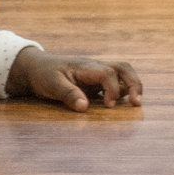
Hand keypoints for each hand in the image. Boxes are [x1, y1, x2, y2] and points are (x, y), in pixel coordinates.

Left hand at [8, 47, 143, 111]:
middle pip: (123, 68)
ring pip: (122, 74)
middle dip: (134, 83)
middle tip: (137, 102)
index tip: (108, 106)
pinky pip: (115, 83)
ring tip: (135, 104)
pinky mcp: (95, 82)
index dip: (113, 89)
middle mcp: (95, 67)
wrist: (36, 68)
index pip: (108, 73)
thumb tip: (84, 107)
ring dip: (131, 86)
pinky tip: (121, 104)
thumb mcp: (51, 85)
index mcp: (86, 66)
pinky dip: (122, 92)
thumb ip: (68, 94)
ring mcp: (97, 74)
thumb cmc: (44, 74)